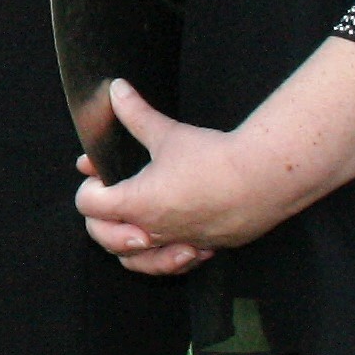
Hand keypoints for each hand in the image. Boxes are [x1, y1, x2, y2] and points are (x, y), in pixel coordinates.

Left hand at [72, 82, 257, 273]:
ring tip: (131, 230)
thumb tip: (117, 90)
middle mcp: (154, 230)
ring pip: (139, 262)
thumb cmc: (215, 158)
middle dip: (99, 221)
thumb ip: (136, 114)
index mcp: (136, 203)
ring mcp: (181, 244)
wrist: (265, 178)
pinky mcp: (207, 248)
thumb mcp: (167, 133)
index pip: (89, 205)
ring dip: (128, 249)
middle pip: (105, 239)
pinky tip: (172, 241)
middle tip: (109, 200)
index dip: (88, 189)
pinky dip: (167, 258)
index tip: (98, 175)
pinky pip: (177, 263)